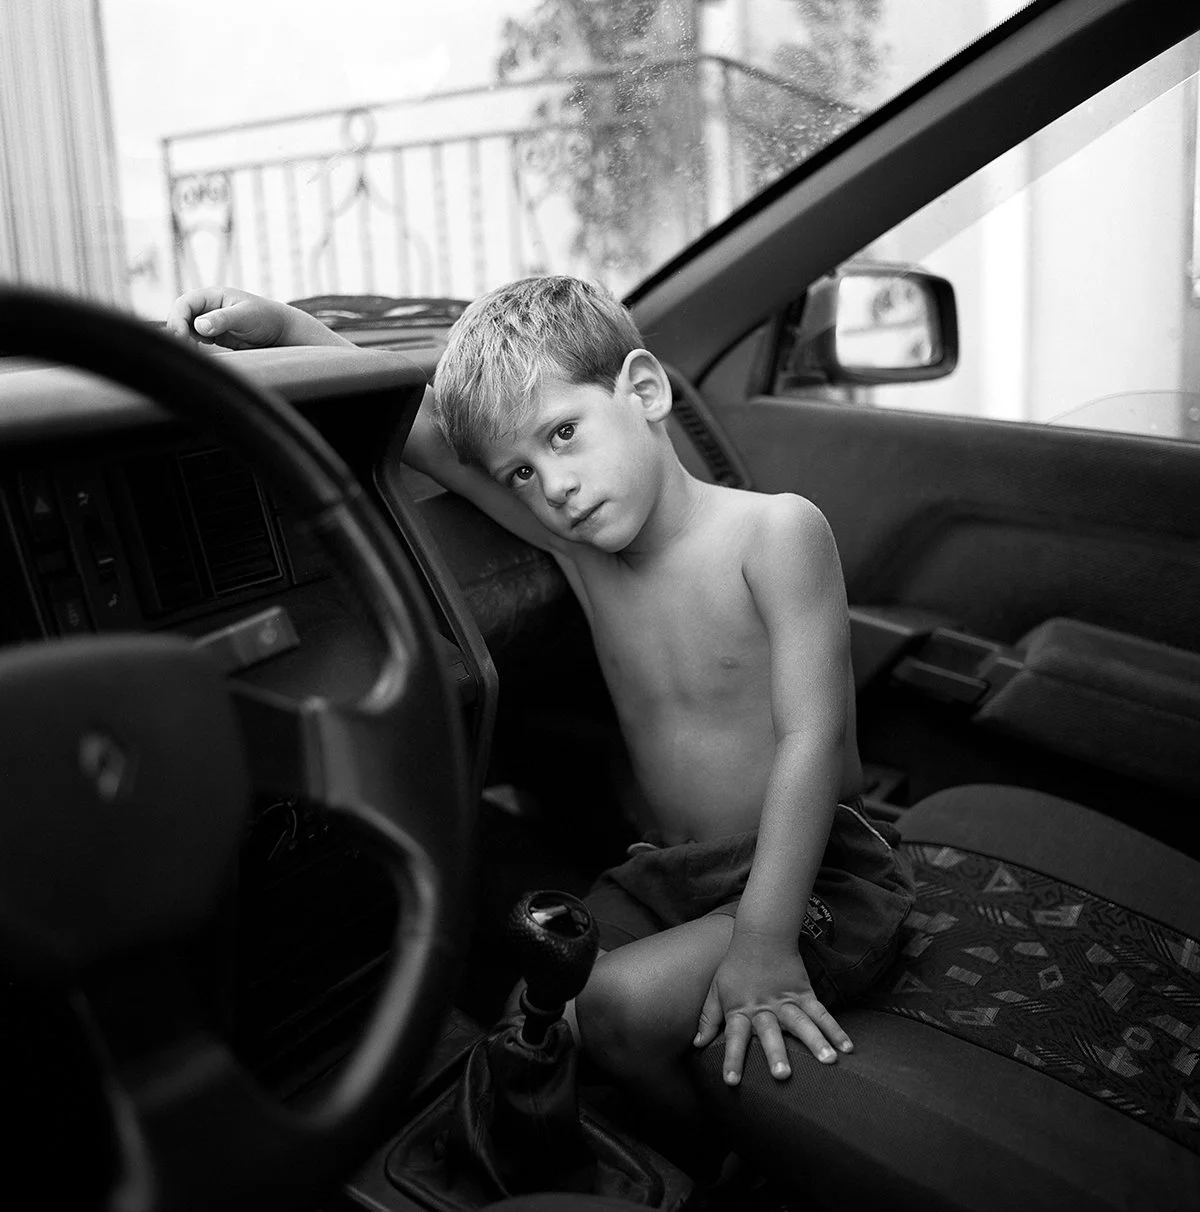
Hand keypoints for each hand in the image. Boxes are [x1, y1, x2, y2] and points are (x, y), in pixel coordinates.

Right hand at [165, 286, 289, 349]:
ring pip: (186, 328)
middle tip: (186, 348)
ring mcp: (210, 321)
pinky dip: (193, 346)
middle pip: (181, 316)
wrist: (281, 331)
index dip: (178, 319)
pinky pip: (196, 339)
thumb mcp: (244, 317)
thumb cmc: (266, 318)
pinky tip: (200, 353)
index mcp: (212, 296)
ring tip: (193, 352)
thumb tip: (200, 325)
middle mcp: (208, 307)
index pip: (184, 304)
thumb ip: (222, 320)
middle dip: (178, 331)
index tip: (183, 336)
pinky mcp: (215, 335)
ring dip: (185, 339)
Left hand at [693, 927, 851, 1084]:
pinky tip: (847, 1048)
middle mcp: (764, 1008)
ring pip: (801, 1023)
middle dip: (776, 1053)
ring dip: (815, 1042)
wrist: (761, 935)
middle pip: (769, 1032)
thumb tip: (697, 1045)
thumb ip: (709, 1018)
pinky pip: (821, 1013)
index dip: (732, 1058)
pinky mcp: (805, 994)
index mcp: (740, 1009)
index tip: (731, 1081)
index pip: (733, 1037)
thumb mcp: (716, 990)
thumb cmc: (735, 966)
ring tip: (829, 1061)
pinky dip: (835, 1029)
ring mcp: (786, 1001)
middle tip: (782, 1075)